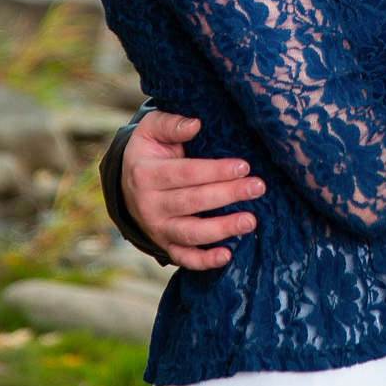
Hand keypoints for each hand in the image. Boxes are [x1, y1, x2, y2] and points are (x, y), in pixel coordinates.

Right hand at [121, 112, 265, 269]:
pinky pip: (184, 257)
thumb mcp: (151, 130)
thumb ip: (171, 124)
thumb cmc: (150, 152)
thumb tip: (195, 124)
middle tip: (257, 188)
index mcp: (145, 174)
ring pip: (191, 233)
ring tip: (250, 221)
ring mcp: (157, 228)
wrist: (128, 185)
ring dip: (222, 229)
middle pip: (192, 202)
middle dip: (228, 195)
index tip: (244, 167)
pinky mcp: (165, 244)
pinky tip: (227, 255)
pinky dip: (204, 261)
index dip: (215, 171)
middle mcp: (149, 205)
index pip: (185, 173)